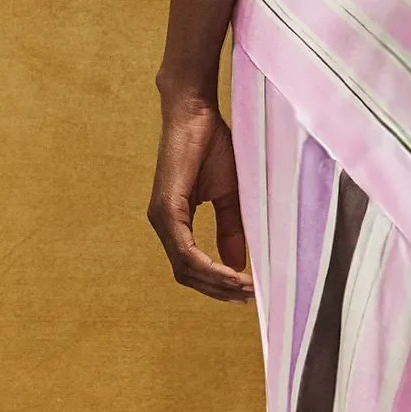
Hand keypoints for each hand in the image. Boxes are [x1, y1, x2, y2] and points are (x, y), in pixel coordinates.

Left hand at [148, 89, 252, 299]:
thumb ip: (230, 229)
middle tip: (248, 298)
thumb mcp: (230, 195)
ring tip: (245, 289)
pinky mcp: (166, 209)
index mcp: (176, 222)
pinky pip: (185, 251)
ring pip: (185, 268)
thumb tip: (236, 265)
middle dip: (218, 291)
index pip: (192, 266)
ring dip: (216, 283)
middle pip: (187, 275)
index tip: (246, 291)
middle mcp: (164, 224)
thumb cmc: (213, 146)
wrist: (197, 113)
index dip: (217, 283)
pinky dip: (209, 267)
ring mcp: (161, 218)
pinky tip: (231, 274)